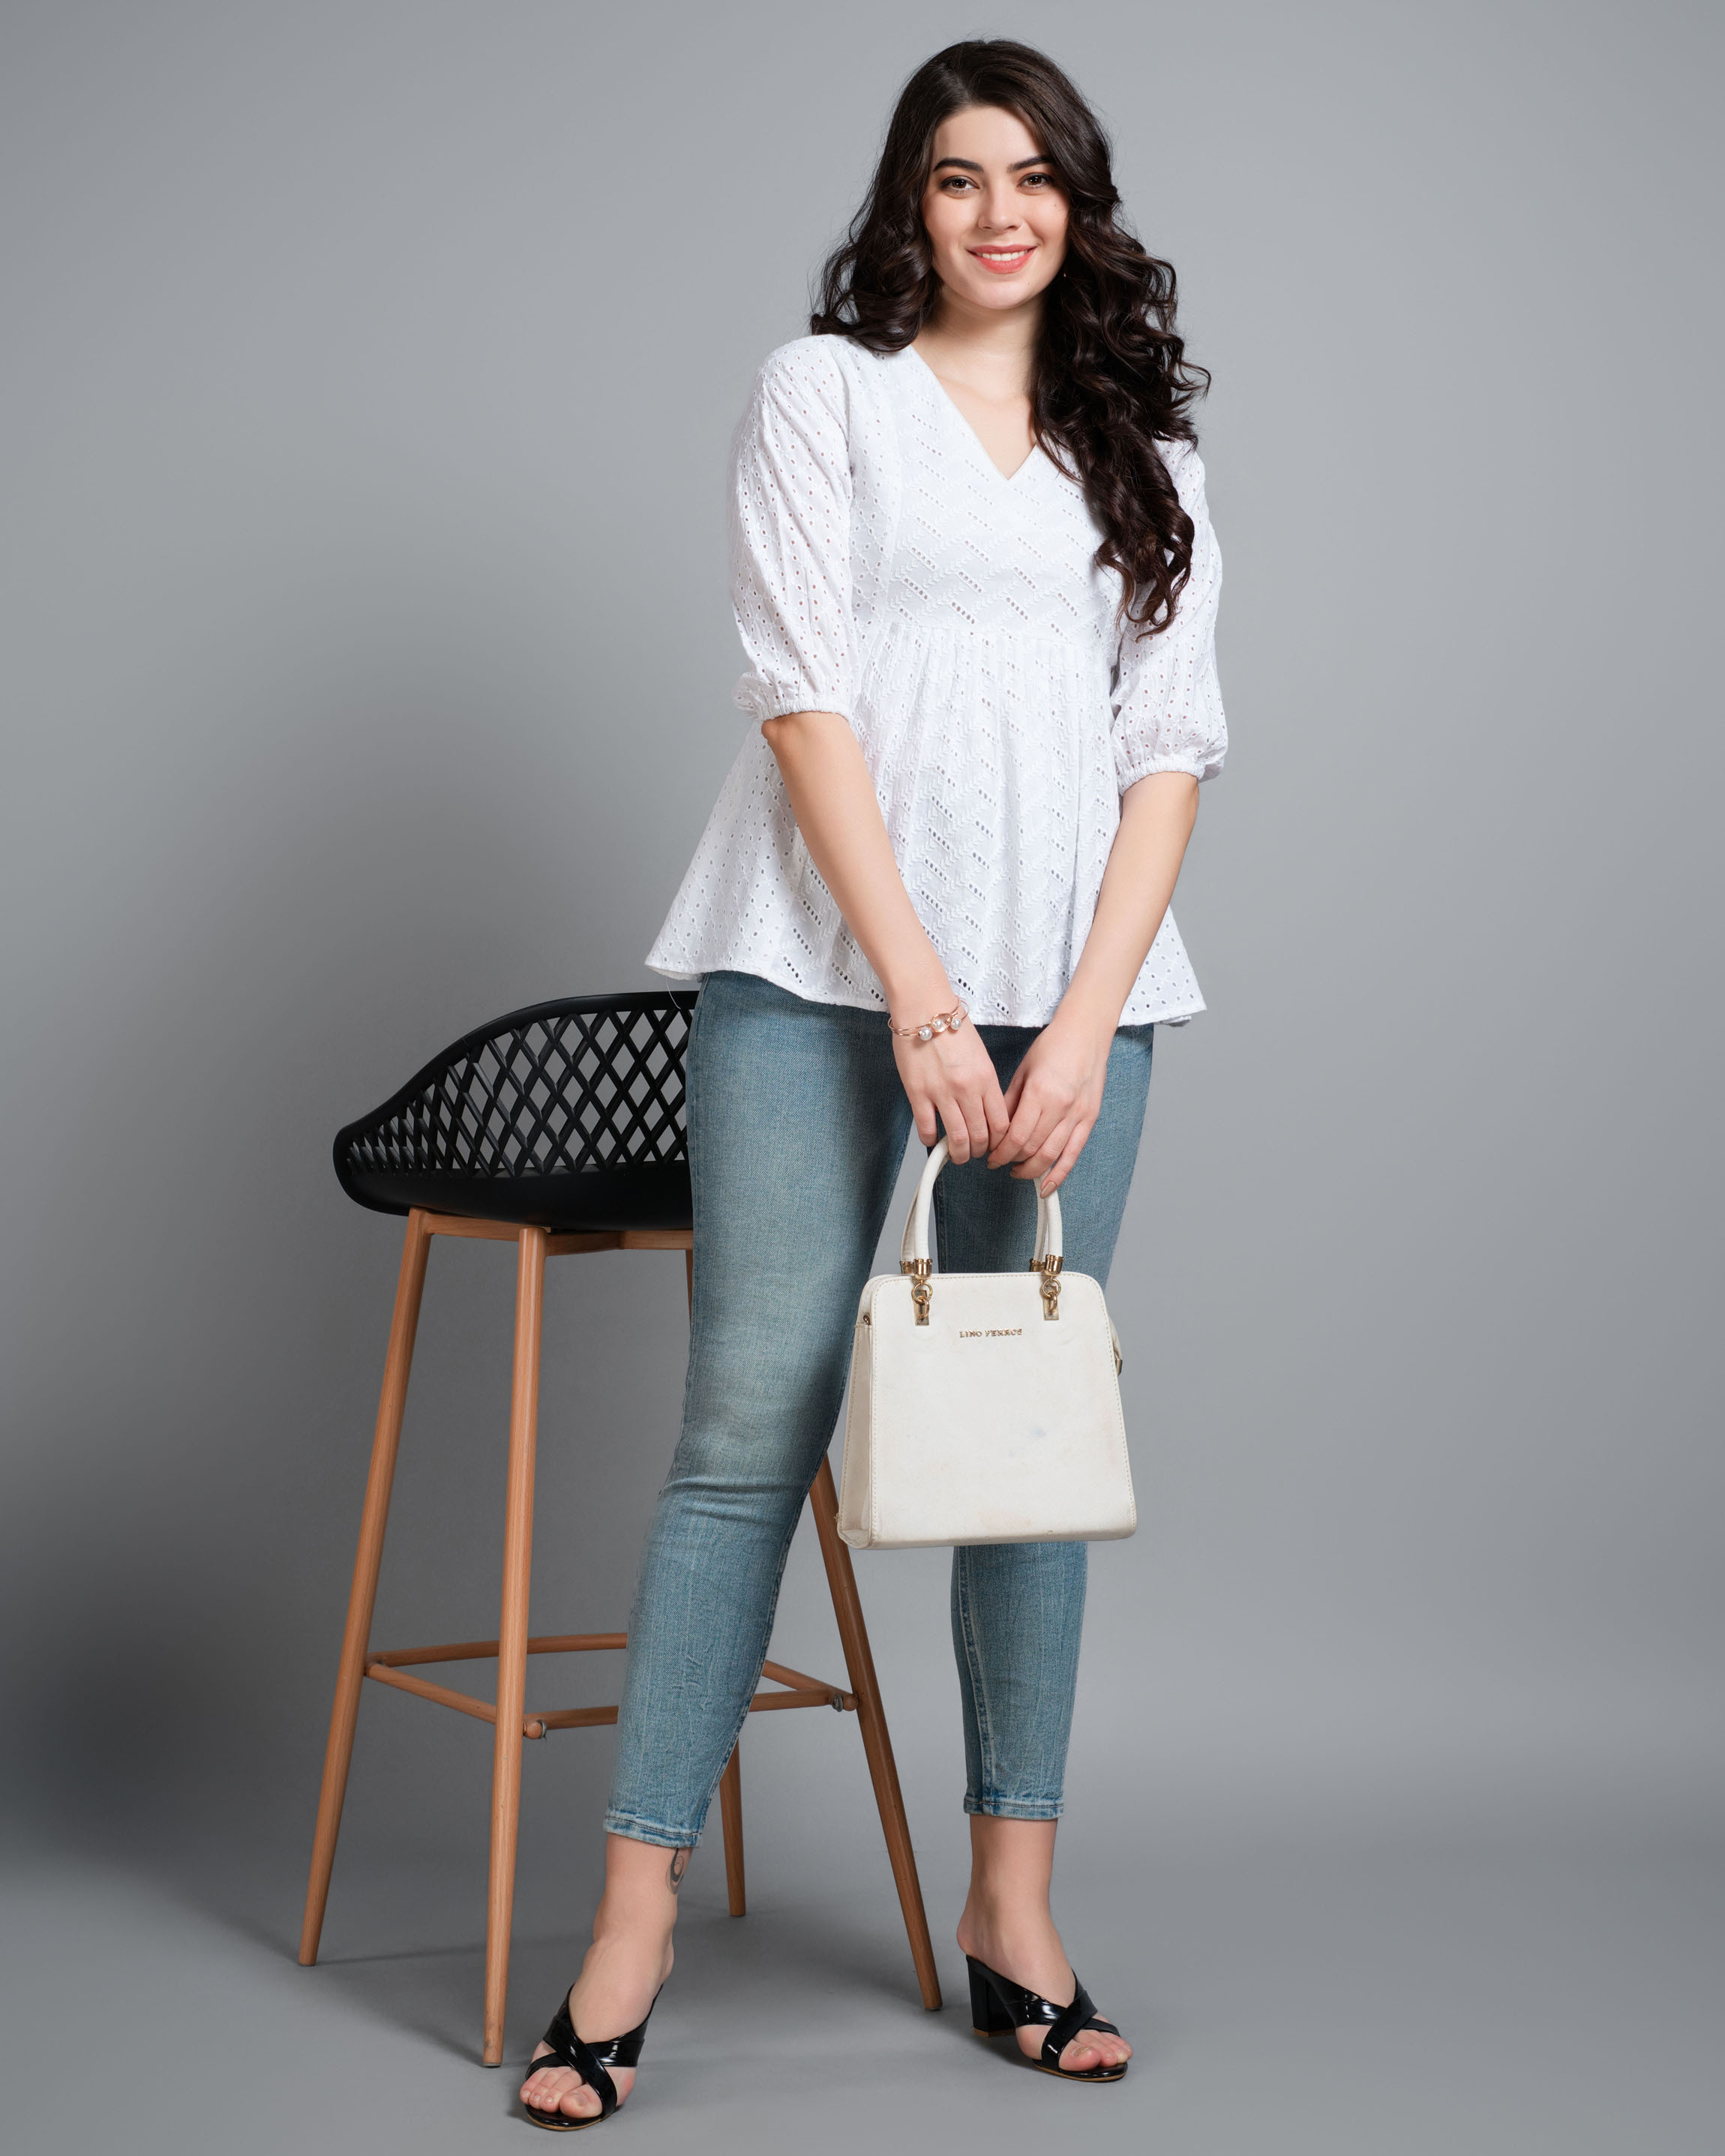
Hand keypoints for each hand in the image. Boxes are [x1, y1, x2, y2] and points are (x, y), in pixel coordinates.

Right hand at [891, 1018, 1009, 1164]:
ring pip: (957, 1138)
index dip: (1000, 1143)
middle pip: (981, 1136)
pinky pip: (927, 1128)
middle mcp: (967, 1089)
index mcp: (986, 1079)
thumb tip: (985, 1111)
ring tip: (957, 1154)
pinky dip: (931, 1140)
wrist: (924, 1008)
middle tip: (975, 1153)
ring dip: (958, 1153)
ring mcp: (941, 1093)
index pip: (1001, 1124)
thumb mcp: (981, 1056)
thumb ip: (985, 1084)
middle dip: (980, 1152)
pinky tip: (932, 1139)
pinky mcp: (918, 1093)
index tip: (995, 1146)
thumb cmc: (952, 1028)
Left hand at [987, 1004, 1112, 1194]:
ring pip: (1052, 1156)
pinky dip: (1060, 1174)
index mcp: (1041, 1093)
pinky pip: (1074, 1154)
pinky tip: (1046, 1187)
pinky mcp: (1090, 1119)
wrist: (1086, 1033)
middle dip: (1011, 1161)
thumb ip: (1010, 1103)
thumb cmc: (1052, 1047)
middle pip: (1032, 1149)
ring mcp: (1078, 1115)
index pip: (1016, 1137)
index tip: (990, 1157)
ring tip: (1017, 1172)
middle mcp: (1061, 1107)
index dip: (1000, 1153)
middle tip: (998, 1163)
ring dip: (1031, 1171)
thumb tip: (996, 1130)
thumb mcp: (1022, 1072)